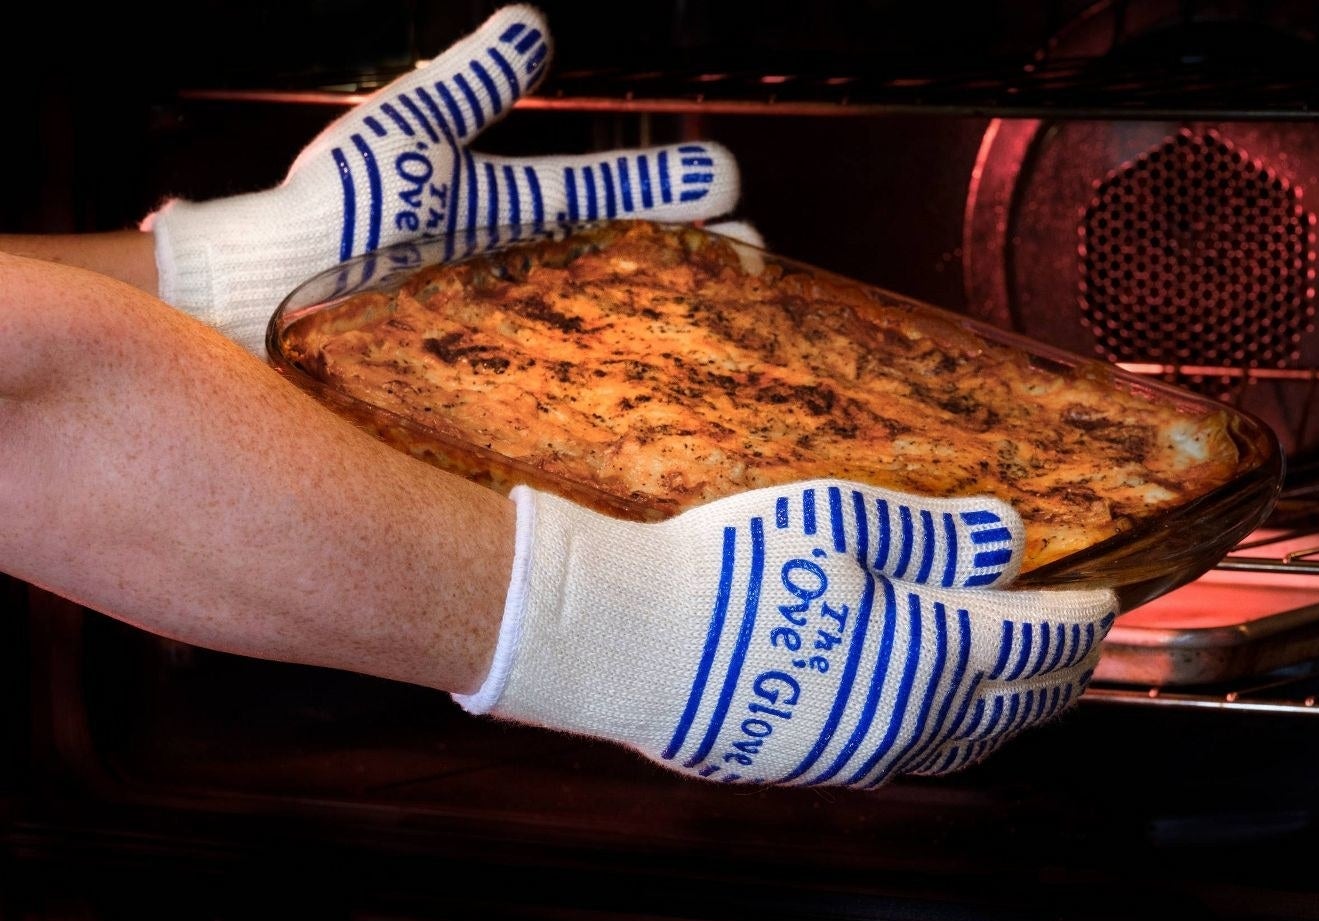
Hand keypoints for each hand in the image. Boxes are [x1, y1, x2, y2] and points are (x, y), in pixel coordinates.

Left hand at [143, 4, 740, 356]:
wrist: (267, 295)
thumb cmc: (336, 211)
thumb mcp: (410, 136)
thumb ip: (472, 84)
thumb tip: (533, 21)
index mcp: (524, 213)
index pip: (617, 197)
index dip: (673, 190)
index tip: (726, 185)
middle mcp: (534, 277)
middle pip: (638, 271)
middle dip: (704, 264)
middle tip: (757, 263)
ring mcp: (520, 338)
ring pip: (619, 336)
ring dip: (679, 330)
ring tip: (734, 332)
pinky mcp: (500, 394)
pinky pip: (570, 396)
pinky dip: (621, 397)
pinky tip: (663, 408)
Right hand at [456, 479, 1116, 788]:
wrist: (632, 642)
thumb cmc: (730, 568)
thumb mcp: (836, 522)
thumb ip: (934, 532)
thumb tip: (1008, 535)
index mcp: (928, 648)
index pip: (1040, 639)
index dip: (1082, 615)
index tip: (1106, 593)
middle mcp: (912, 714)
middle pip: (1021, 701)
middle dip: (1066, 669)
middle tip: (1080, 639)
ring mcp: (865, 749)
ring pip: (973, 741)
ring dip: (1015, 710)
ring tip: (1029, 683)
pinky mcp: (821, 765)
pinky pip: (916, 759)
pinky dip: (957, 734)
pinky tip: (941, 714)